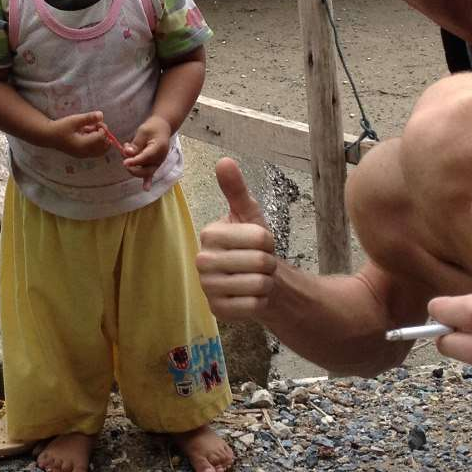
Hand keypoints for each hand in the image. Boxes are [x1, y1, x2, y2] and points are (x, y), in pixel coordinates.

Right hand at [45, 111, 112, 158]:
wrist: (48, 136)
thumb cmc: (61, 127)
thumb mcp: (75, 120)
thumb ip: (89, 118)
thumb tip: (102, 115)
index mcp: (84, 145)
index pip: (101, 138)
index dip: (103, 129)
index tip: (97, 122)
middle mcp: (85, 152)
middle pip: (104, 148)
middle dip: (105, 136)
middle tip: (97, 126)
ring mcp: (83, 155)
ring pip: (99, 150)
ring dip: (99, 139)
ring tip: (90, 128)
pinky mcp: (81, 154)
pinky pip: (93, 150)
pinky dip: (94, 142)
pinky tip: (86, 133)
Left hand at [124, 115, 171, 179]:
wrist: (162, 127)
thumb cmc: (153, 128)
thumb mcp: (143, 132)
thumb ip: (135, 144)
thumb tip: (127, 153)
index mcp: (158, 148)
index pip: (145, 157)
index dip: (134, 161)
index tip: (125, 162)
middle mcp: (159, 158)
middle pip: (145, 169)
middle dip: (132, 167)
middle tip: (124, 160)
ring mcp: (157, 163)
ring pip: (144, 172)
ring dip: (133, 167)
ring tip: (128, 155)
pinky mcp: (154, 165)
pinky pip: (150, 174)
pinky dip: (148, 181)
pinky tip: (146, 188)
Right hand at [196, 158, 277, 318]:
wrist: (257, 280)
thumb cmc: (253, 246)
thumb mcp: (249, 215)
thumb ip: (236, 190)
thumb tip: (224, 161)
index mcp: (209, 234)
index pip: (259, 237)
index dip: (270, 241)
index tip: (262, 243)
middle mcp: (202, 260)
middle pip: (259, 262)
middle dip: (269, 263)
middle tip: (260, 264)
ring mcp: (207, 287)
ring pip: (258, 284)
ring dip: (267, 283)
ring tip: (257, 279)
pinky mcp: (217, 311)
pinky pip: (254, 306)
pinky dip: (261, 302)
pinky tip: (252, 297)